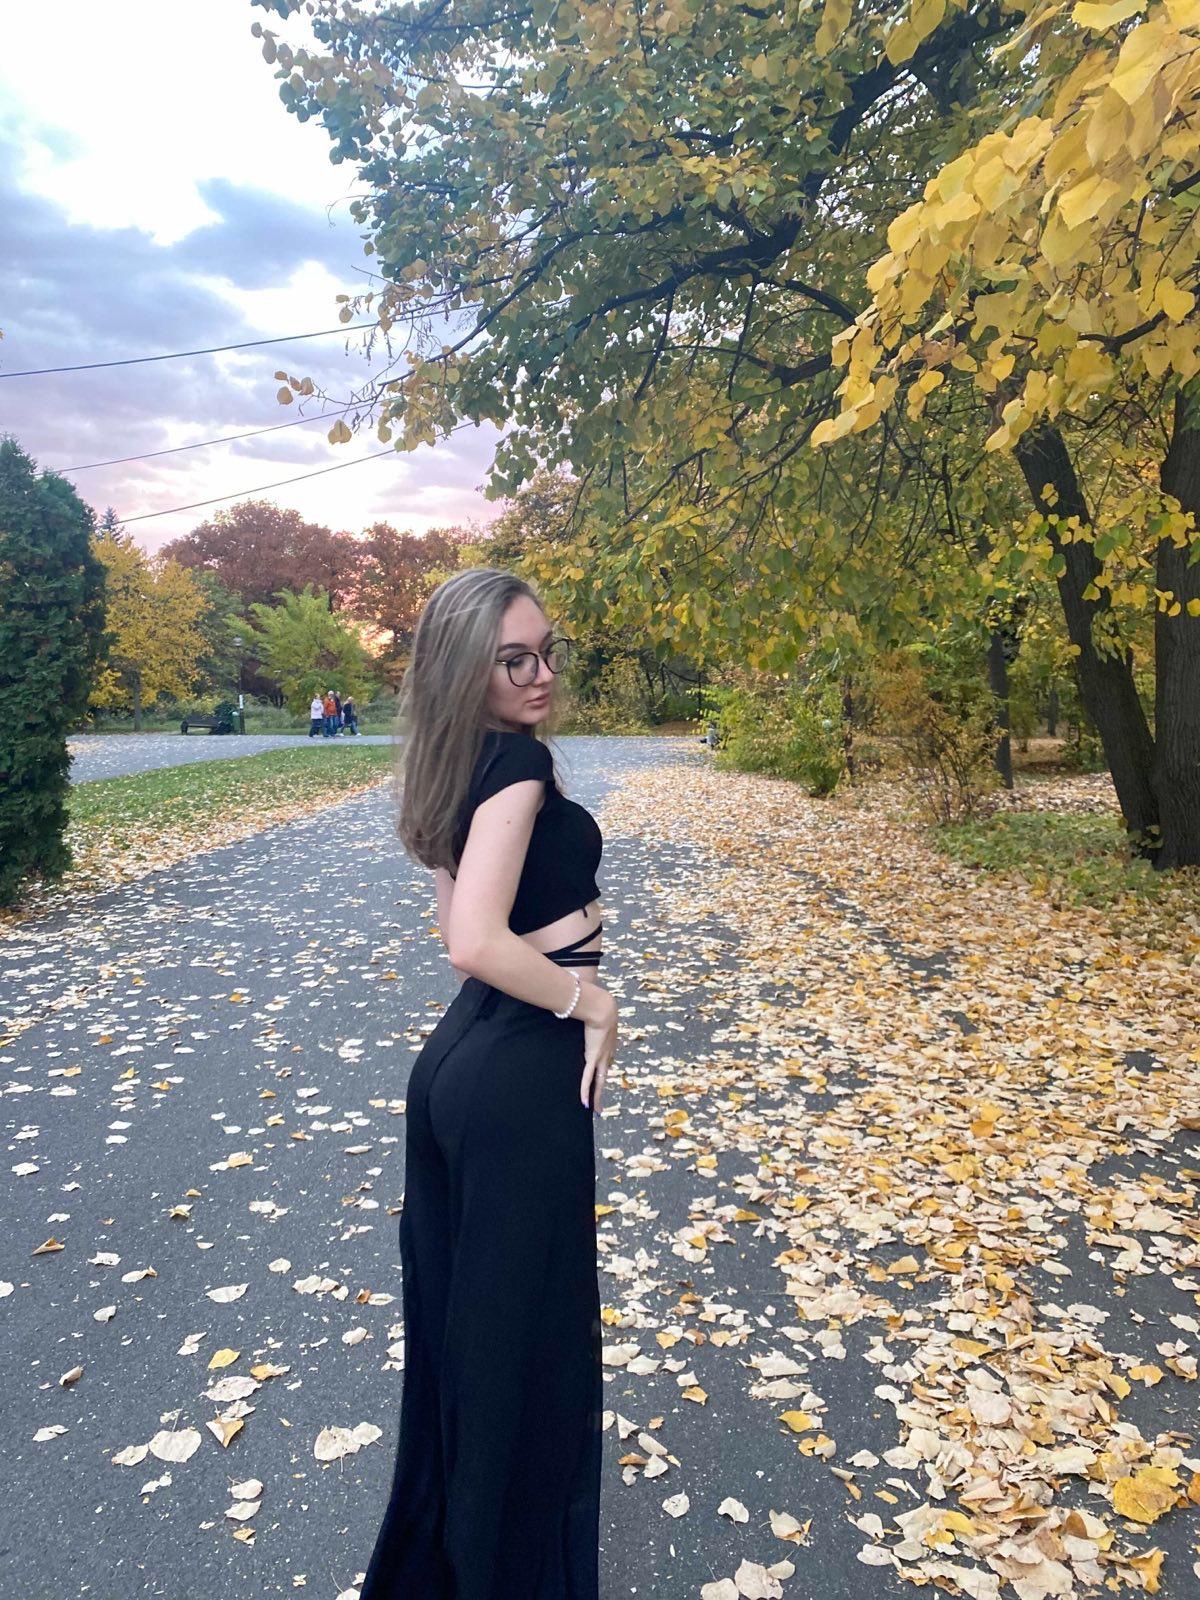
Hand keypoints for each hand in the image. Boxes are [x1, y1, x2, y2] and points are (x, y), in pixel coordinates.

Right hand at [579, 983, 616, 1113]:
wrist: (603, 1008)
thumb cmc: (598, 1006)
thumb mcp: (595, 1011)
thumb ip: (588, 1010)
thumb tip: (582, 1000)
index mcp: (608, 1044)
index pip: (605, 1062)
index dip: (603, 1072)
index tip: (601, 1079)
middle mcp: (607, 1054)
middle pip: (604, 1077)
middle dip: (601, 1091)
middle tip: (600, 1105)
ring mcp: (600, 1058)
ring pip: (599, 1083)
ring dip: (597, 1097)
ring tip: (596, 1110)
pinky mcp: (592, 1058)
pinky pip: (588, 1079)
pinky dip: (586, 1092)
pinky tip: (585, 1104)